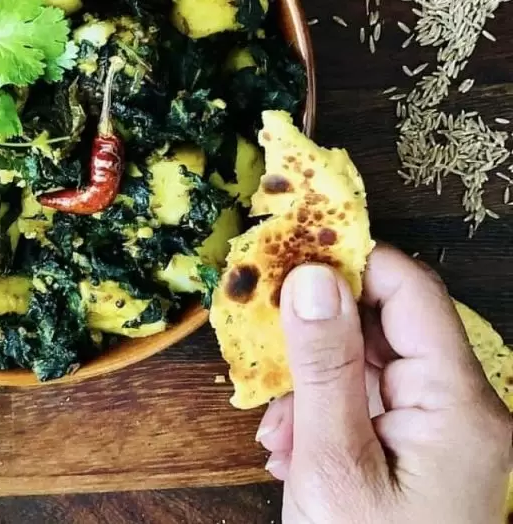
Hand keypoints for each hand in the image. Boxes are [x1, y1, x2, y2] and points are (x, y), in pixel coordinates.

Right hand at [255, 244, 511, 522]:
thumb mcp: (333, 464)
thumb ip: (324, 367)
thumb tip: (310, 276)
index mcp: (459, 404)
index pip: (410, 291)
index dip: (349, 264)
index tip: (285, 261)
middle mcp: (462, 409)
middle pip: (386, 328)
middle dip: (318, 338)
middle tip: (264, 359)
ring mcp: (442, 434)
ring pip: (369, 368)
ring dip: (313, 385)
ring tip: (278, 432)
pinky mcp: (419, 454)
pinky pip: (369, 406)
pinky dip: (324, 415)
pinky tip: (293, 450)